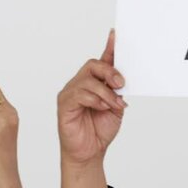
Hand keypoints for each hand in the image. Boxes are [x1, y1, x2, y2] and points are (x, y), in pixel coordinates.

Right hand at [57, 30, 127, 187]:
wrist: (89, 153)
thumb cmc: (100, 130)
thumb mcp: (116, 108)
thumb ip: (118, 92)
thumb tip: (122, 80)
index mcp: (94, 83)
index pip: (102, 61)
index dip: (109, 47)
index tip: (116, 34)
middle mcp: (80, 84)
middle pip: (93, 65)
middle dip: (110, 71)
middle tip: (121, 83)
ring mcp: (70, 93)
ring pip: (88, 80)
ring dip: (106, 92)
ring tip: (115, 104)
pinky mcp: (64, 104)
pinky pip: (79, 94)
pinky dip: (95, 100)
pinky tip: (103, 107)